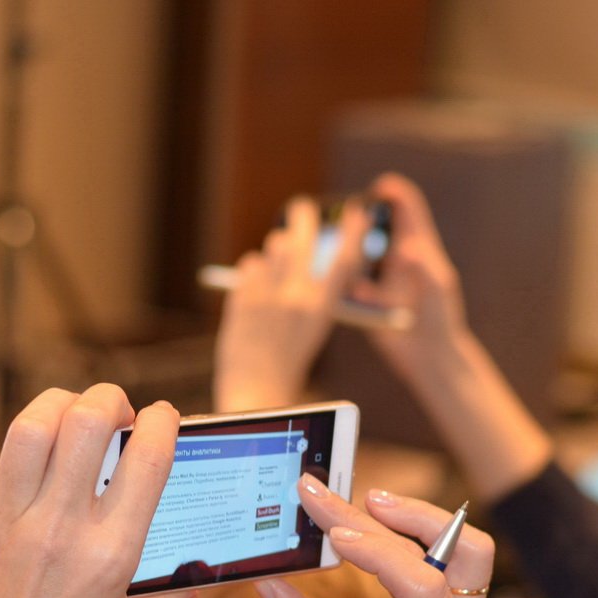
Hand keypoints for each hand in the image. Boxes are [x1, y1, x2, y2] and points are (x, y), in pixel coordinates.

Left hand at [0, 374, 194, 597]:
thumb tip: (199, 577)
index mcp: (110, 554)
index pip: (148, 458)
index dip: (161, 421)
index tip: (160, 418)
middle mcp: (57, 531)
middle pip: (88, 423)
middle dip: (108, 400)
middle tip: (112, 412)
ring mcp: (0, 528)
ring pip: (29, 428)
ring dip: (54, 403)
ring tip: (64, 411)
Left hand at [213, 197, 368, 410]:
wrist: (257, 387)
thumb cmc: (289, 357)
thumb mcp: (313, 323)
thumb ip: (312, 288)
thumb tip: (300, 245)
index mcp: (323, 307)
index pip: (346, 258)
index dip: (354, 232)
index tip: (356, 213)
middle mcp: (296, 295)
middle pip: (302, 234)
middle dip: (303, 216)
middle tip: (301, 209)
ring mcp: (266, 293)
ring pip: (275, 246)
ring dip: (277, 252)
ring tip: (277, 275)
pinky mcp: (242, 294)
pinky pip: (251, 263)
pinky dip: (255, 273)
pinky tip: (256, 294)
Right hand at [260, 478, 492, 597]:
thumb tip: (270, 580)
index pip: (424, 591)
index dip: (378, 554)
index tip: (331, 535)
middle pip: (458, 555)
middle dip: (396, 518)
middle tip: (332, 497)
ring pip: (464, 555)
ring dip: (418, 521)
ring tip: (364, 501)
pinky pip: (450, 571)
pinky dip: (415, 541)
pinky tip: (374, 528)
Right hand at [352, 173, 471, 382]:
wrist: (429, 356)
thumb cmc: (441, 318)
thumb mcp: (438, 289)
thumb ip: (426, 267)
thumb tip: (407, 247)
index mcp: (419, 248)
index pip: (408, 210)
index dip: (396, 193)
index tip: (382, 186)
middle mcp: (396, 259)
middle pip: (376, 226)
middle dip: (361, 216)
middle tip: (349, 214)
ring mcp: (379, 278)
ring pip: (356, 253)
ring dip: (346, 248)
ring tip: (337, 246)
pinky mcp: (364, 300)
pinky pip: (346, 286)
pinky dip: (343, 284)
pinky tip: (346, 289)